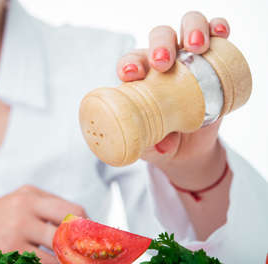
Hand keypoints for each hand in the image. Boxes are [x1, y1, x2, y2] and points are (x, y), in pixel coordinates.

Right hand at [0, 185, 86, 263]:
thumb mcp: (16, 203)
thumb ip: (44, 208)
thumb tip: (78, 225)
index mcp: (30, 194)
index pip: (73, 208)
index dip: (88, 225)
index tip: (93, 237)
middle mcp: (25, 207)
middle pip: (72, 222)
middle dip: (85, 239)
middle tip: (88, 251)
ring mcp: (17, 228)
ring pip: (60, 245)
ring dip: (69, 255)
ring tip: (71, 259)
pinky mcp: (10, 250)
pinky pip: (43, 262)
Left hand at [116, 12, 229, 187]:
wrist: (185, 150)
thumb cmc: (159, 141)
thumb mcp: (151, 147)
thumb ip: (152, 145)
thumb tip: (162, 147)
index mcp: (139, 78)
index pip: (131, 62)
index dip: (129, 64)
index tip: (131, 75)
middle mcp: (162, 63)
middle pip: (159, 39)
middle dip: (161, 45)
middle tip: (163, 63)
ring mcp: (187, 58)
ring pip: (187, 28)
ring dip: (191, 31)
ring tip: (196, 47)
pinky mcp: (212, 59)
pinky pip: (215, 35)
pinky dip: (217, 28)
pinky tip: (219, 33)